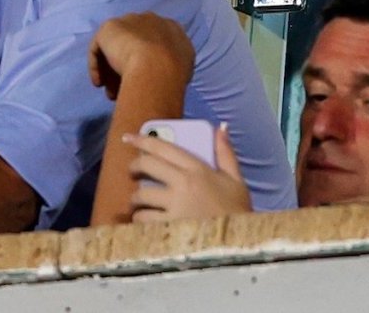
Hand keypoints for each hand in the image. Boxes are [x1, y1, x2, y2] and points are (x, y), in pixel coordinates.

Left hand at [88, 13, 193, 100]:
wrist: (158, 65)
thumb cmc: (174, 72)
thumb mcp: (184, 69)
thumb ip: (173, 64)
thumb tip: (164, 71)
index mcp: (169, 28)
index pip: (154, 45)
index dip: (146, 64)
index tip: (142, 82)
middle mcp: (149, 20)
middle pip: (132, 46)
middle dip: (125, 70)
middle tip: (122, 91)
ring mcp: (127, 22)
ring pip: (115, 49)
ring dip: (110, 72)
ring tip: (111, 94)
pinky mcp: (108, 28)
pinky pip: (99, 48)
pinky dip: (97, 67)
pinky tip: (99, 83)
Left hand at [126, 124, 250, 221]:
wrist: (241, 242)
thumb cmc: (238, 212)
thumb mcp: (236, 180)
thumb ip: (225, 153)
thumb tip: (220, 127)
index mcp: (198, 169)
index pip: (164, 148)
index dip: (142, 140)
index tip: (127, 137)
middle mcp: (183, 183)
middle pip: (147, 165)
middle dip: (134, 166)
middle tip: (133, 172)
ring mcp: (174, 205)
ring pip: (140, 195)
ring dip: (136, 199)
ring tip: (141, 204)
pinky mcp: (168, 226)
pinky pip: (142, 218)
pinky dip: (140, 219)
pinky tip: (145, 222)